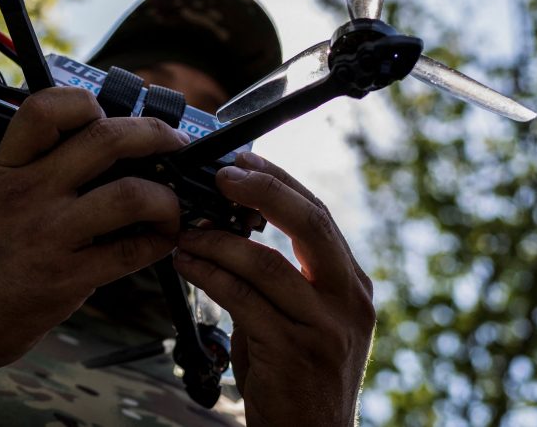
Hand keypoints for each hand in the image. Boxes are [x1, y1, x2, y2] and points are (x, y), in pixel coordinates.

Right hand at [0, 87, 188, 388]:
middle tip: (174, 145)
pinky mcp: (67, 278)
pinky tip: (162, 240)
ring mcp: (49, 235)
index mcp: (6, 167)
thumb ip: (32, 168)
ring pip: (131, 195)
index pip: (47, 108)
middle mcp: (28, 193)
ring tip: (171, 204)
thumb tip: (97, 145)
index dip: (87, 102)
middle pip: (106, 139)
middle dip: (155, 135)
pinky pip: (132, 252)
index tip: (109, 115)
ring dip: (166, 198)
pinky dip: (160, 242)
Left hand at [173, 152, 374, 426]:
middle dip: (263, 190)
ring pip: (268, 263)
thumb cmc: (296, 376)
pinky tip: (186, 265)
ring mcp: (327, 326)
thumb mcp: (298, 318)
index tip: (243, 160)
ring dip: (218, 242)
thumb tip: (222, 229)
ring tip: (186, 232)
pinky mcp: (297, 351)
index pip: (318, 215)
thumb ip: (273, 276)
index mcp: (350, 283)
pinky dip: (210, 275)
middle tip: (223, 174)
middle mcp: (349, 298)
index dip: (279, 181)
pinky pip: (244, 300)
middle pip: (310, 223)